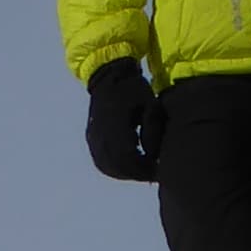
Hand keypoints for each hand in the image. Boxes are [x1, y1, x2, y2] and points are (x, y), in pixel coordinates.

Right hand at [85, 59, 162, 182]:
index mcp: (115, 124)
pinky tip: (130, 167)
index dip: (143, 168)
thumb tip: (152, 155)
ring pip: (107, 166)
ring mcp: (93, 136)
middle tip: (153, 174)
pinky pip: (101, 161)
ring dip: (125, 173)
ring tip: (143, 172)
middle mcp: (100, 133)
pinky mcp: (91, 137)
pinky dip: (115, 169)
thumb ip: (152, 129)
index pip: (128, 157)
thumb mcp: (150, 104)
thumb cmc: (134, 88)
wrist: (109, 75)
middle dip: (136, 174)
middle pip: (117, 166)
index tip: (159, 170)